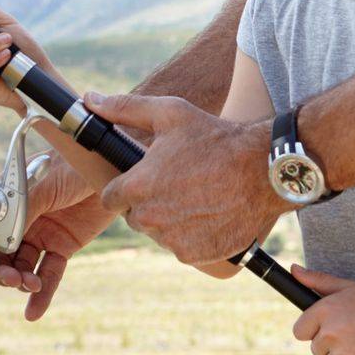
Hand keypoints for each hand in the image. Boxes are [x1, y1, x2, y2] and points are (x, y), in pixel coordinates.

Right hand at [0, 157, 117, 319]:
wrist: (112, 169)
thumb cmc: (76, 164)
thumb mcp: (45, 184)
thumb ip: (22, 210)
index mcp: (10, 201)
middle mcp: (22, 220)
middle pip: (0, 254)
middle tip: (9, 278)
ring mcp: (41, 235)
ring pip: (21, 267)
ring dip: (20, 281)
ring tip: (29, 285)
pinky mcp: (63, 247)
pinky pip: (48, 274)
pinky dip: (41, 294)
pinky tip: (33, 312)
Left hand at [89, 91, 274, 263]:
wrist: (264, 171)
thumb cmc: (216, 138)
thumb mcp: (170, 113)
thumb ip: (125, 108)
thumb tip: (90, 99)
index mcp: (138, 186)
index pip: (110, 197)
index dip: (125, 186)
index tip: (143, 178)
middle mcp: (151, 217)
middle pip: (134, 216)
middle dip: (148, 202)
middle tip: (175, 183)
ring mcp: (173, 239)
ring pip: (158, 232)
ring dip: (169, 219)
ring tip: (195, 195)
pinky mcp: (194, 255)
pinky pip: (181, 247)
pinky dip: (190, 235)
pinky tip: (207, 212)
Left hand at [290, 265, 354, 354]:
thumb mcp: (350, 287)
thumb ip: (319, 280)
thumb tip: (294, 270)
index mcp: (326, 309)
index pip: (300, 331)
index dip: (314, 332)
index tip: (330, 330)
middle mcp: (332, 331)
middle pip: (316, 350)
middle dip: (332, 346)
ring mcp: (346, 352)